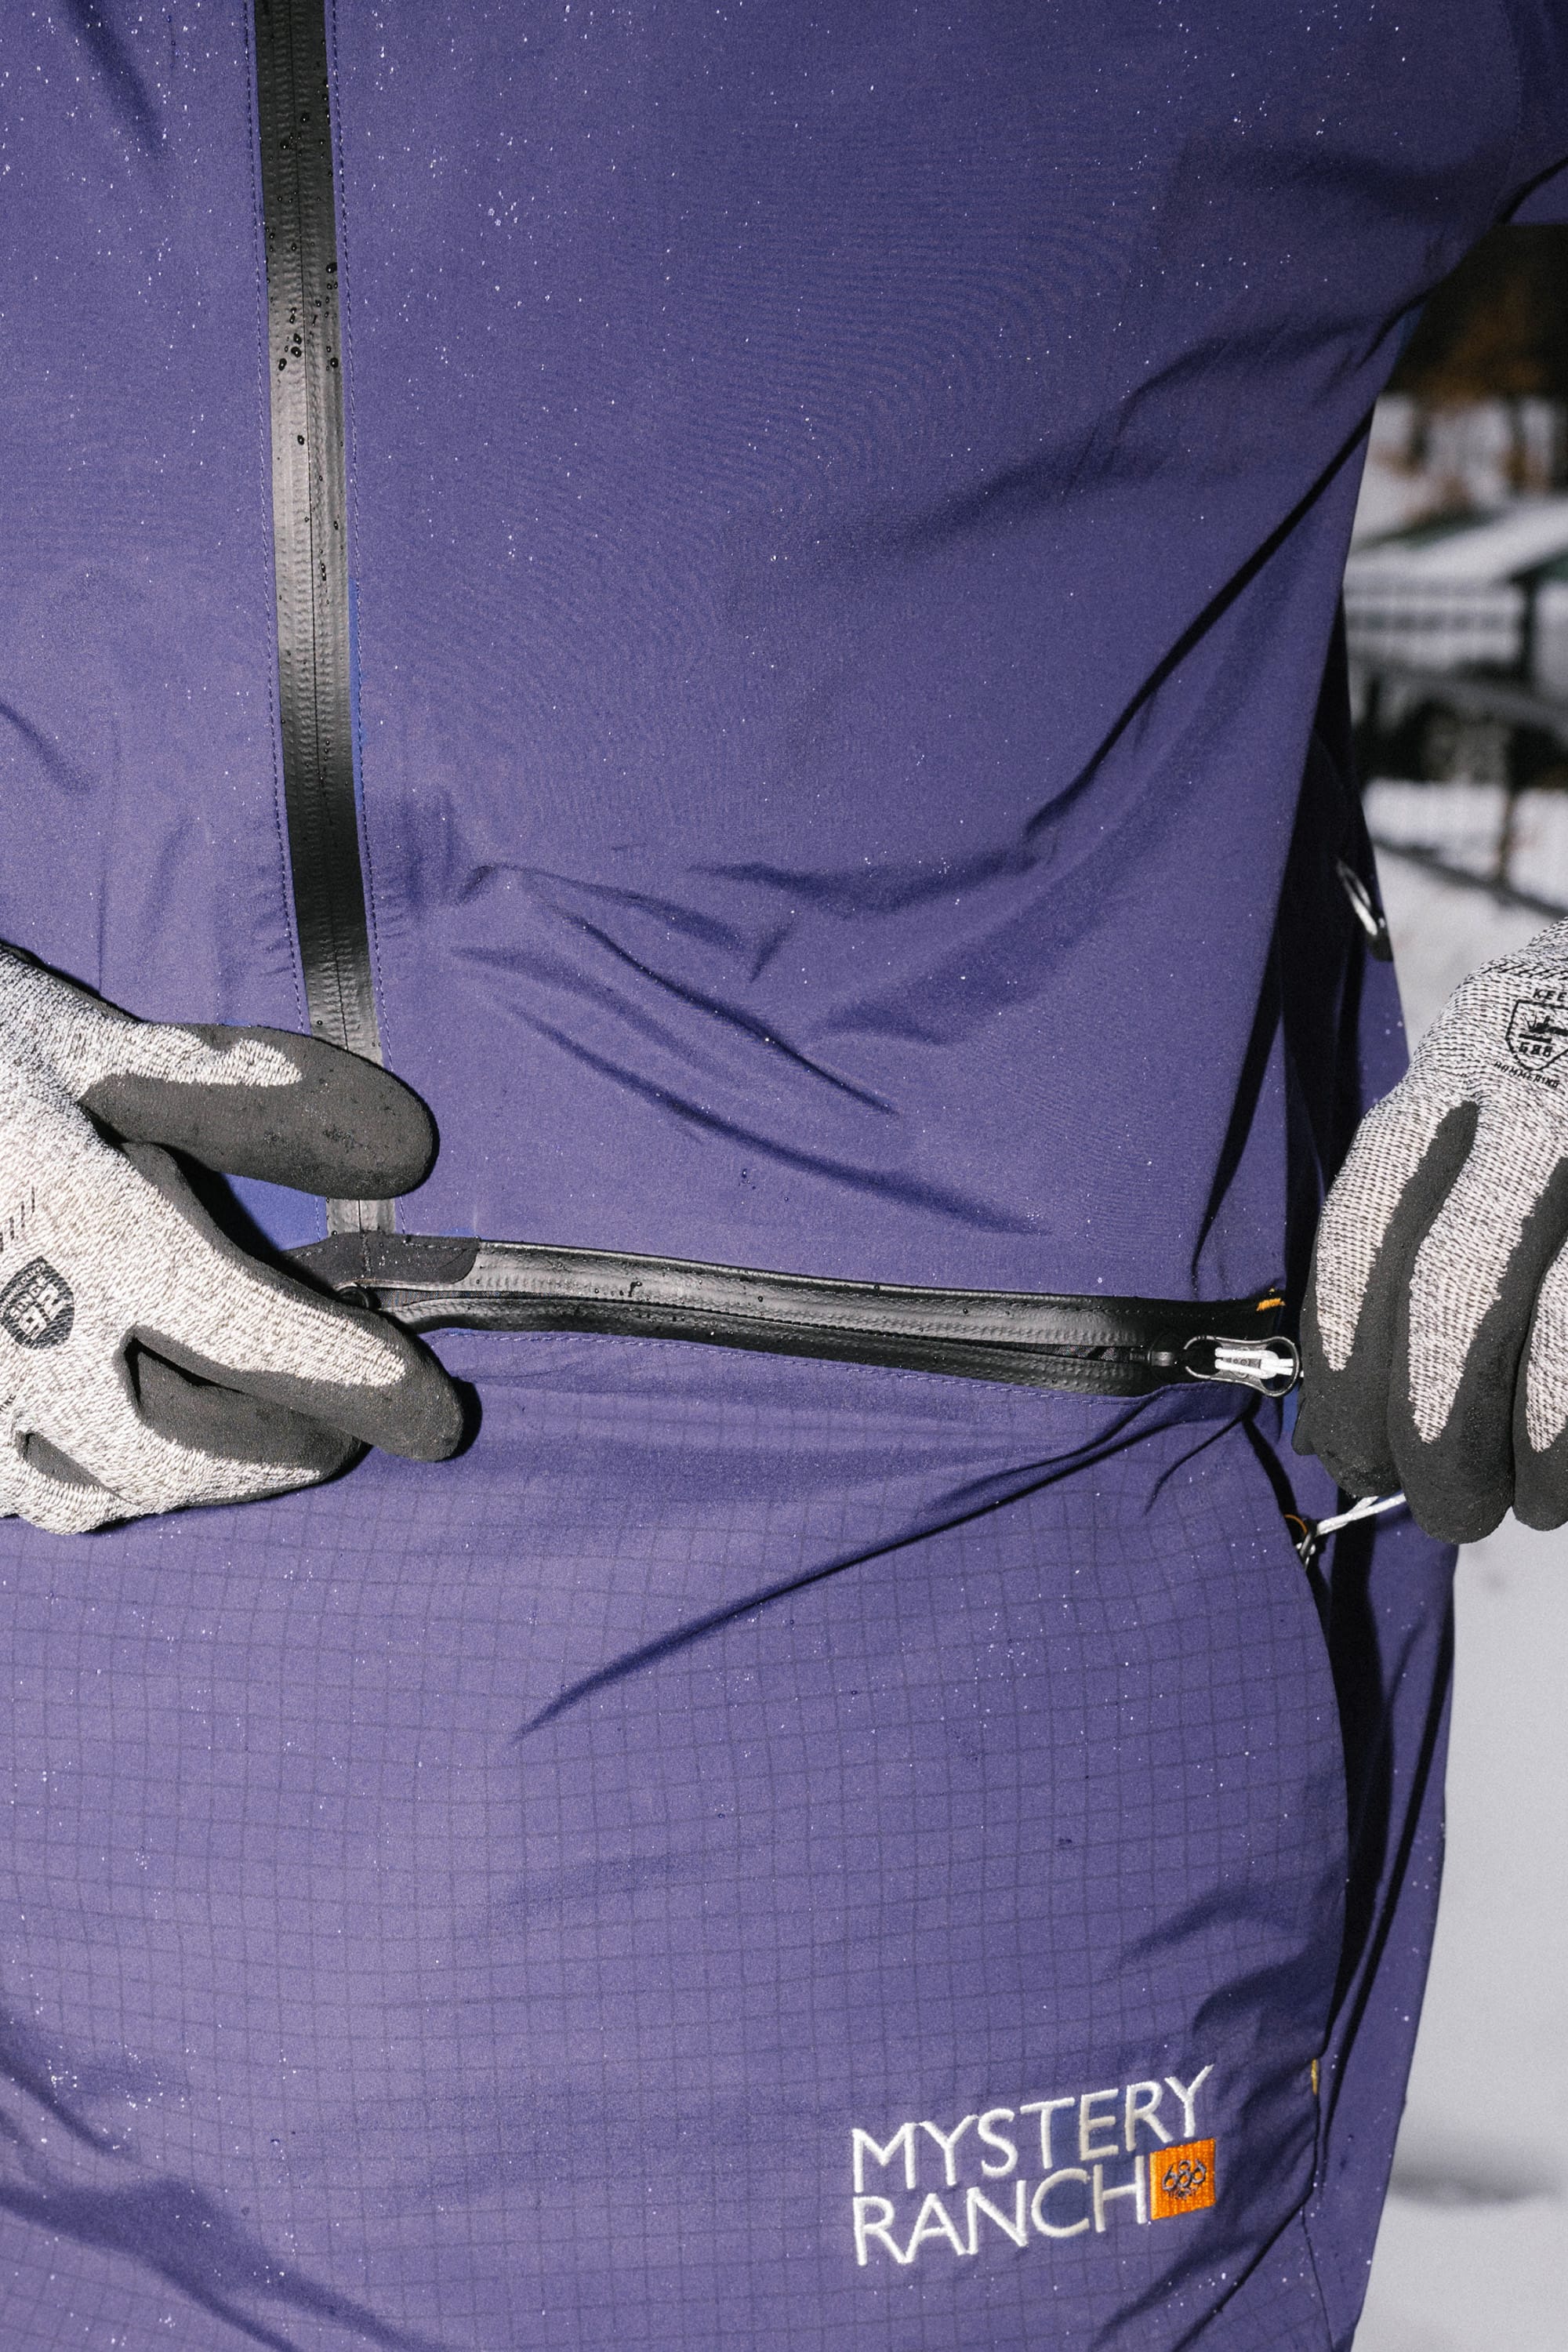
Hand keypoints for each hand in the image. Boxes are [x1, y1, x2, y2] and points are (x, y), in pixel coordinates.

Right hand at [0, 949, 461, 1531]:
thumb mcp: (72, 1043)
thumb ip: (239, 1095)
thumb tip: (412, 1147)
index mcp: (66, 1225)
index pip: (242, 1331)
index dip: (349, 1382)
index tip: (438, 1419)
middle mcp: (8, 1331)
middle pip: (171, 1449)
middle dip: (274, 1452)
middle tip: (346, 1435)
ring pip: (83, 1491)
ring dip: (185, 1479)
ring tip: (250, 1443)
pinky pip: (11, 1486)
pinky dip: (84, 1482)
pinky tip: (121, 1445)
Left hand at [1296, 919, 1567, 1540]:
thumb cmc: (1542, 1115)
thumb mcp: (1464, 1137)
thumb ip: (1405, 1255)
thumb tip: (1343, 1431)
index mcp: (1445, 1094)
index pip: (1362, 1241)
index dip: (1347, 1372)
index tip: (1351, 1455)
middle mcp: (1531, 1109)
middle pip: (1455, 1295)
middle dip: (1439, 1431)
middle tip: (1446, 1508)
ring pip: (1561, 1331)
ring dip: (1542, 1447)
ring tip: (1534, 1501)